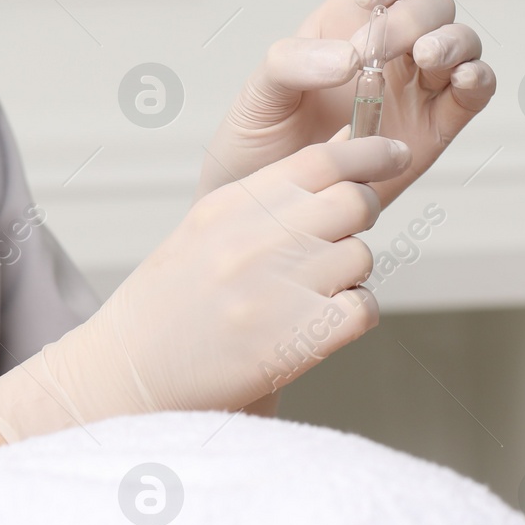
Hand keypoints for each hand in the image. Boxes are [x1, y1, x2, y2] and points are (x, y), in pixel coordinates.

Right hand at [0, 131, 409, 441]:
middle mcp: (257, 238)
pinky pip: (364, 307)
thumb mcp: (208, 230)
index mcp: (233, 205)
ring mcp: (279, 287)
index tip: (394, 154)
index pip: (321, 160)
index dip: (369, 153)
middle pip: (355, 202)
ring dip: (348, 274)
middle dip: (360, 217)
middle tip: (339, 238)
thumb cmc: (172, 304)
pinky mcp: (300, 337)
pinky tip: (320, 323)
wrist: (131, 376)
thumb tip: (344, 149)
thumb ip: (272, 194)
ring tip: (305, 295)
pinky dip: (354, 315)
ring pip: (361, 256)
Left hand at [195, 0, 494, 207]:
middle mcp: (396, 50)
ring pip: (463, 44)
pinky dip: (479, 80)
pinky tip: (462, 81)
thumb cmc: (262, 145)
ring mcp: (421, 90)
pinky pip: (475, 95)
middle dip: (414, 16)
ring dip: (452, 43)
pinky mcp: (438, 129)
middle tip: (379, 48)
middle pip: (435, 5)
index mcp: (353, 23)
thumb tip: (351, 57)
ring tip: (424, 59)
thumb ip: (293, 62)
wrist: (273, 208)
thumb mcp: (259, 93)